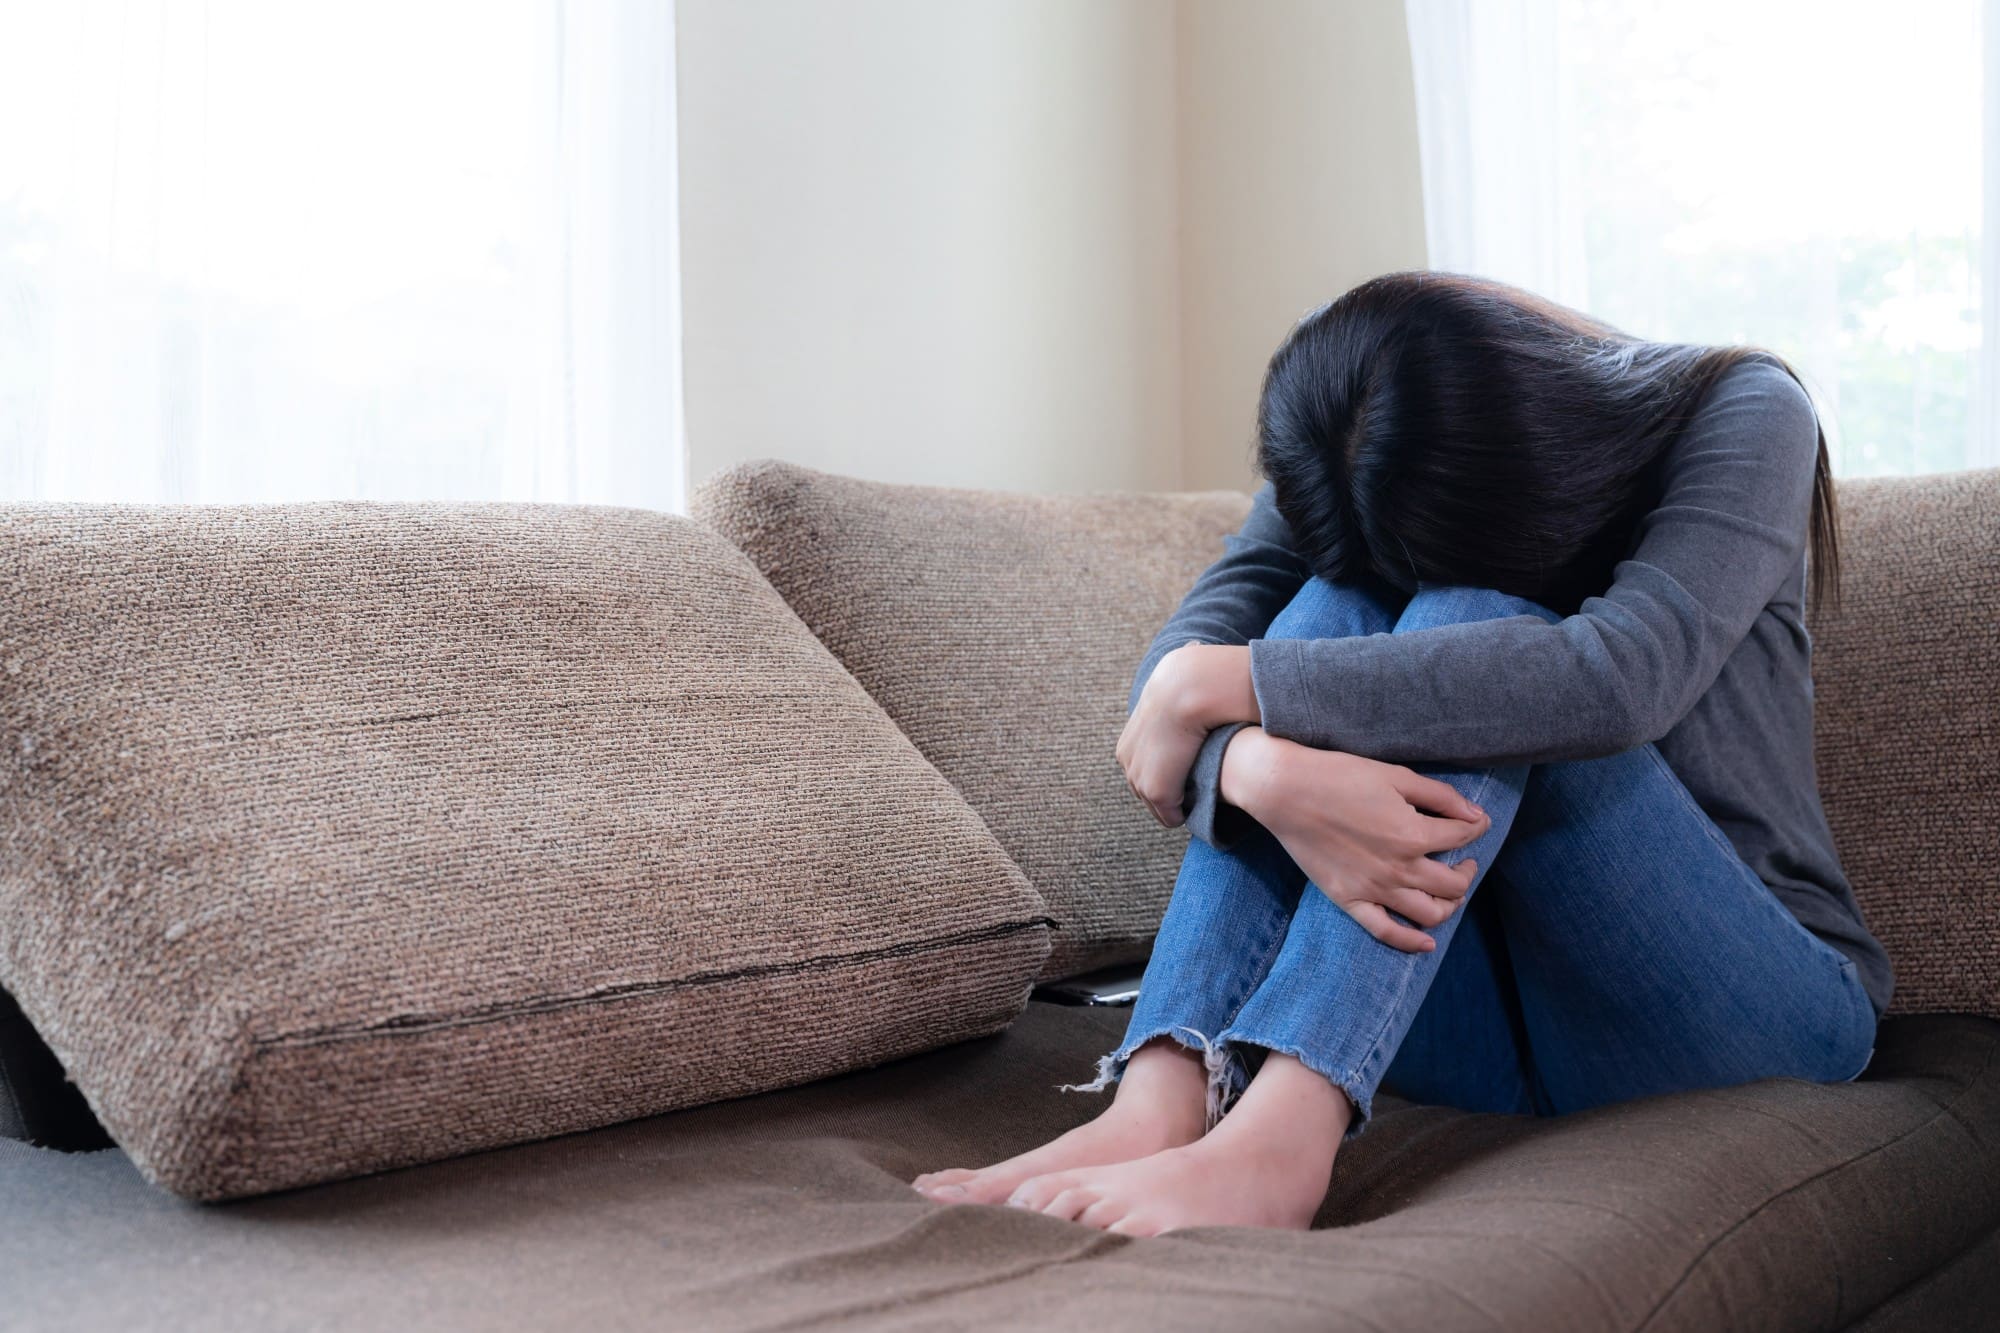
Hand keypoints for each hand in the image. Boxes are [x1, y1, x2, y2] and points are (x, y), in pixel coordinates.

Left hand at [1116, 643, 1256, 826]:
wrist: (1192, 687)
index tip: (1185, 776)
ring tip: (1195, 805)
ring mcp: (1139, 773)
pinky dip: (1179, 814)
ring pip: (1153, 801)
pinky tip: (1195, 811)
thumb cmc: (1196, 679)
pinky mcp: (1155, 788)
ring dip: (1172, 806)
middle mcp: (1127, 754)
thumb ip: (1180, 692)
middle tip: (1189, 799)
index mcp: (1132, 733)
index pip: (1141, 764)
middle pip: (1142, 786)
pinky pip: (1167, 812)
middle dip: (1163, 794)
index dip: (1165, 772)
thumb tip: (1193, 657)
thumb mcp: (1179, 683)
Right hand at [1220, 727, 1488, 952]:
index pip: (1463, 837)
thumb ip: (1441, 797)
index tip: (1476, 823)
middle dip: (1467, 871)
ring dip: (1450, 905)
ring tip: (1449, 890)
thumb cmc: (1340, 775)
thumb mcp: (1396, 775)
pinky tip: (1427, 941)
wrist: (1285, 791)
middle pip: (1454, 884)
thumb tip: (1477, 816)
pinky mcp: (1349, 900)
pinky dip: (1411, 942)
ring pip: (1430, 913)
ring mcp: (1374, 889)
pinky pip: (1386, 932)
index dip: (1476, 828)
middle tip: (1464, 859)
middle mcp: (1399, 868)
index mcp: (1414, 834)